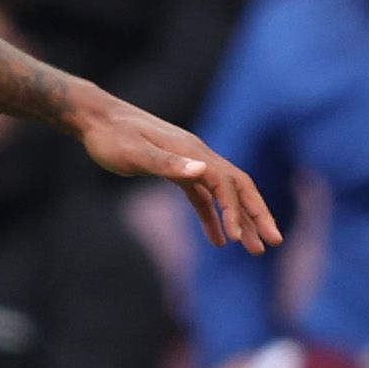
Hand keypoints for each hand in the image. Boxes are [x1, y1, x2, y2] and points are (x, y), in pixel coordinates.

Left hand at [73, 96, 280, 251]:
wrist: (95, 118)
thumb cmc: (111, 137)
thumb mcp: (134, 153)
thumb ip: (167, 163)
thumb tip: (202, 170)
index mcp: (193, 151)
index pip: (226, 184)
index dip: (234, 211)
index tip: (235, 239)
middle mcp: (197, 156)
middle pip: (238, 187)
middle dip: (257, 215)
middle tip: (273, 243)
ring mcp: (189, 162)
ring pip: (224, 194)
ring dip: (239, 220)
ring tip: (252, 248)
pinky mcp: (176, 169)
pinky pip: (202, 196)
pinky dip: (212, 217)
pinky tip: (216, 240)